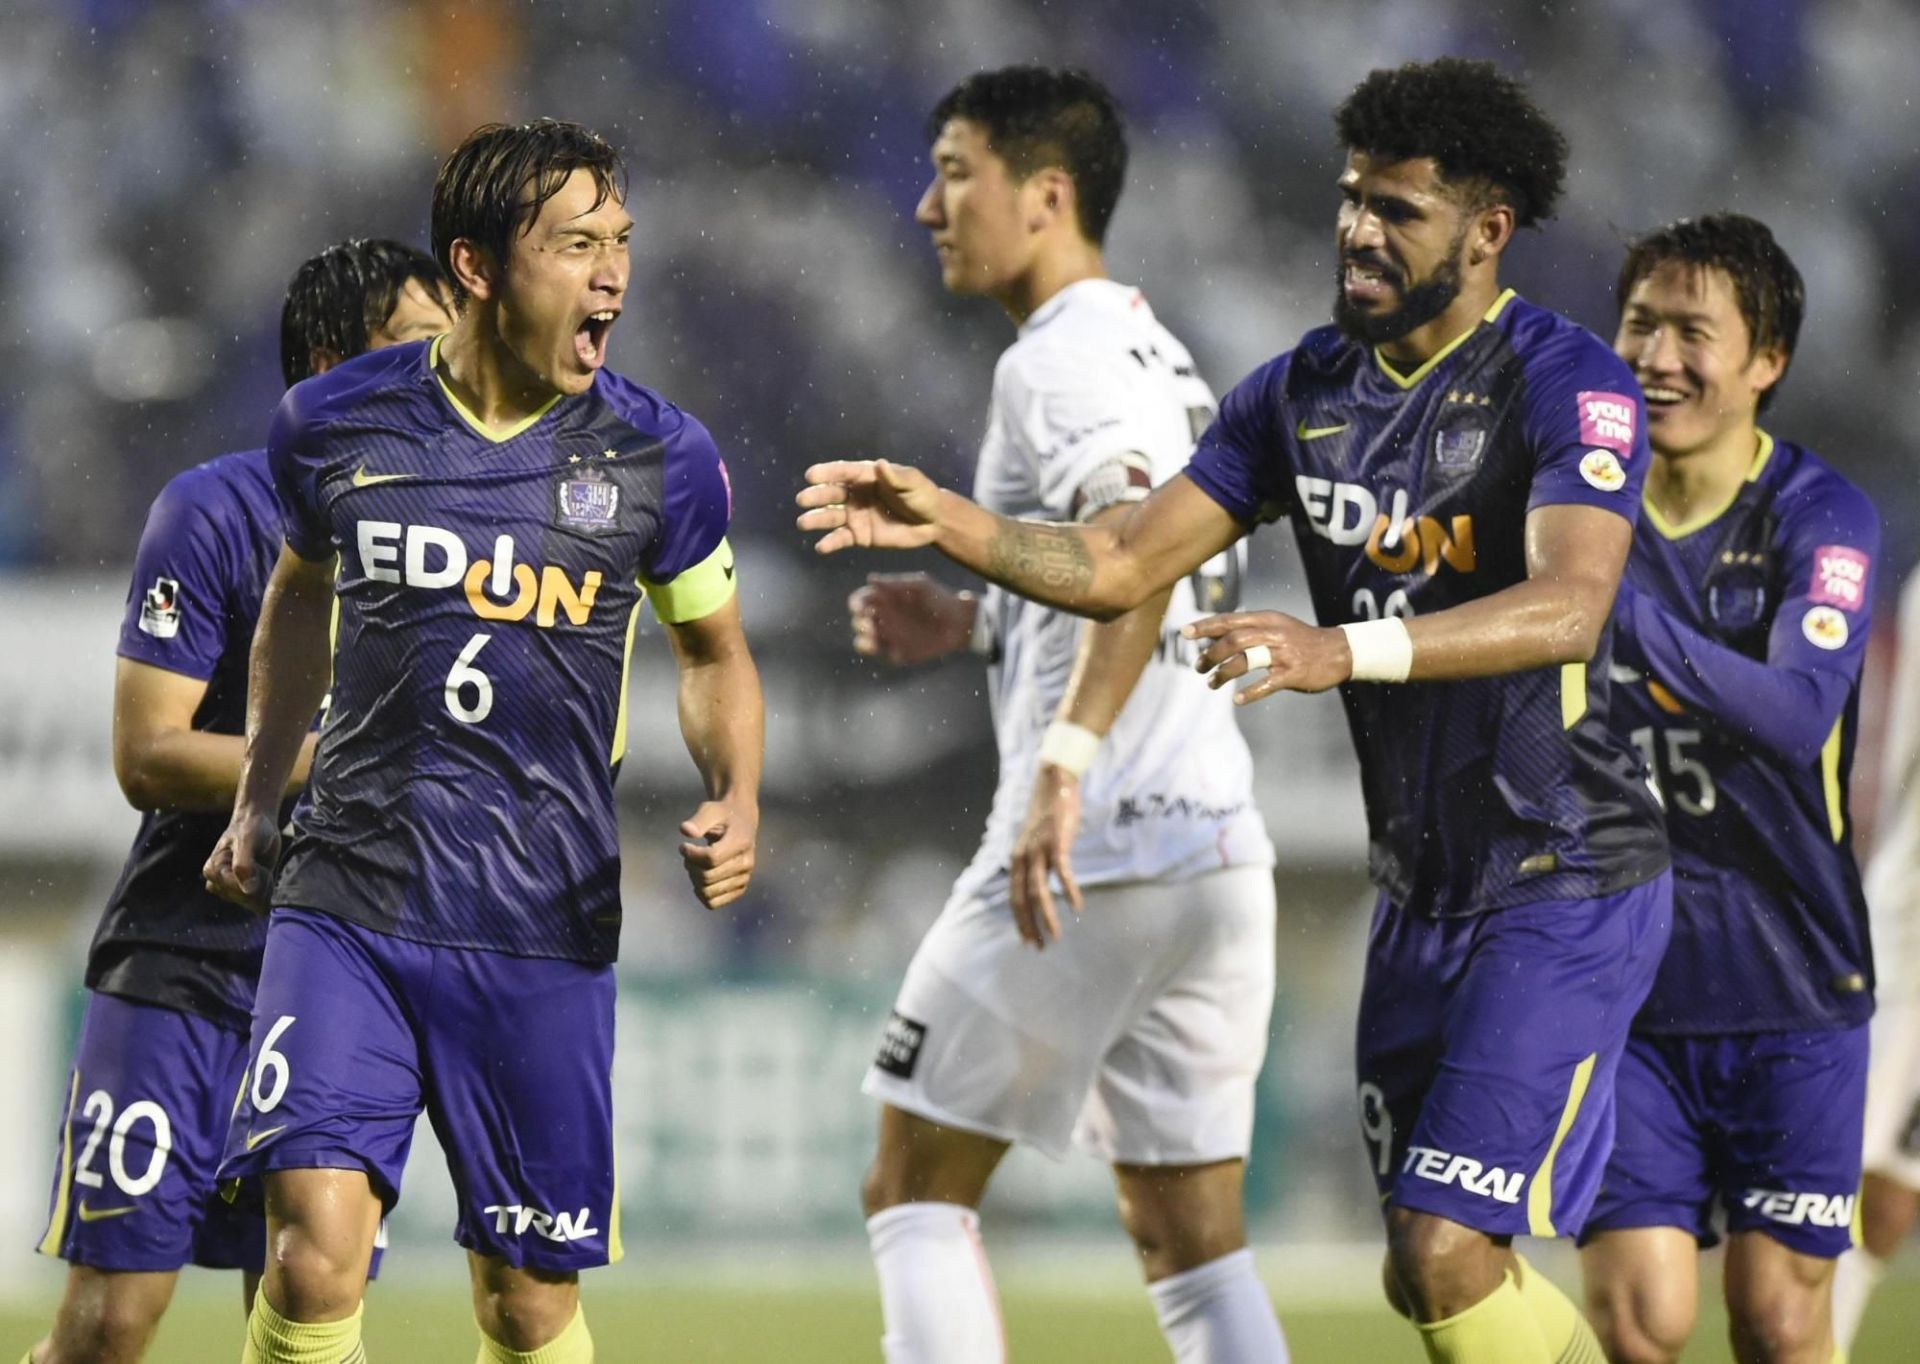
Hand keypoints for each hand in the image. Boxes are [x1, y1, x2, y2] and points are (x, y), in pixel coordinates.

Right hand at [202, 808, 282, 912]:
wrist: (259, 823)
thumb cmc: (250, 829)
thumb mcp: (247, 842)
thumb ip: (244, 866)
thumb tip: (248, 891)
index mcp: (213, 870)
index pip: (237, 890)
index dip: (254, 878)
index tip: (257, 862)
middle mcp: (219, 883)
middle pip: (245, 899)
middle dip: (260, 883)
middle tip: (260, 863)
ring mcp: (231, 888)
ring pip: (252, 902)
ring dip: (264, 887)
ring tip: (261, 867)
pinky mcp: (244, 891)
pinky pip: (257, 903)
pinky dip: (267, 892)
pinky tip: (266, 876)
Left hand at [679, 797, 758, 908]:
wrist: (741, 822)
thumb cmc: (723, 815)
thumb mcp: (710, 810)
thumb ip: (698, 820)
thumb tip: (685, 830)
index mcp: (741, 842)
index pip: (711, 858)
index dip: (691, 854)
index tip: (684, 846)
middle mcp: (746, 863)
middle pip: (707, 877)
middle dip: (690, 866)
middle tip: (688, 855)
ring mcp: (744, 878)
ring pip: (708, 892)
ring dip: (694, 880)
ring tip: (695, 865)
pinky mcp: (739, 889)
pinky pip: (713, 903)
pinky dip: (701, 894)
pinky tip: (700, 879)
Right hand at [796, 460, 942, 553]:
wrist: (933, 523)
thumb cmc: (922, 496)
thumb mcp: (912, 483)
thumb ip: (896, 477)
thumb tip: (880, 465)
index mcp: (866, 477)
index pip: (843, 472)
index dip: (827, 473)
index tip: (811, 475)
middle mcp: (855, 494)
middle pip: (832, 494)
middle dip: (817, 496)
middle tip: (802, 499)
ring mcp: (855, 516)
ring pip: (831, 517)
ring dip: (816, 519)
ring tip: (803, 523)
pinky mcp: (859, 536)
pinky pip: (841, 539)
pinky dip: (830, 543)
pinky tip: (821, 547)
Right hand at [849, 573, 974, 665]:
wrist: (960, 622)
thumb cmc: (940, 598)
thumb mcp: (920, 585)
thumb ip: (896, 583)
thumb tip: (870, 578)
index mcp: (885, 599)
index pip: (860, 600)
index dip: (856, 604)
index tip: (862, 608)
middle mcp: (884, 617)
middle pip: (858, 621)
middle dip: (859, 623)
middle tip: (870, 623)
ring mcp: (890, 636)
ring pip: (864, 641)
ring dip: (863, 641)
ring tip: (873, 641)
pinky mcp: (900, 652)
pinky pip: (884, 655)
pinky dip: (884, 653)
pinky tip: (895, 649)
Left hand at [1009, 764, 1084, 947]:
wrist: (1053, 781)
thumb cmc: (1047, 813)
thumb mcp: (1033, 840)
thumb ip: (1033, 861)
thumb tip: (1036, 882)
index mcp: (1016, 859)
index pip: (1014, 898)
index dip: (1020, 921)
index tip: (1027, 941)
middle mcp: (1023, 857)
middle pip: (1023, 900)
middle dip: (1030, 926)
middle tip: (1039, 948)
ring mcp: (1040, 850)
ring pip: (1040, 892)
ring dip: (1047, 917)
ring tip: (1055, 936)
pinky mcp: (1058, 842)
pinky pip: (1063, 872)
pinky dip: (1069, 891)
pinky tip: (1076, 906)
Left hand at [1184, 610, 1352, 703]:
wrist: (1338, 652)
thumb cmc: (1300, 640)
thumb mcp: (1275, 626)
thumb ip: (1247, 629)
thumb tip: (1213, 634)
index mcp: (1266, 620)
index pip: (1229, 620)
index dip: (1205, 626)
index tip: (1184, 633)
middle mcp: (1273, 633)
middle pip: (1233, 640)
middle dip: (1210, 654)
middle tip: (1198, 667)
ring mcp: (1283, 653)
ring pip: (1245, 660)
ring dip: (1223, 673)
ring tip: (1211, 683)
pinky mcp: (1293, 673)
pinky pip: (1266, 684)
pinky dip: (1249, 692)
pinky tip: (1238, 699)